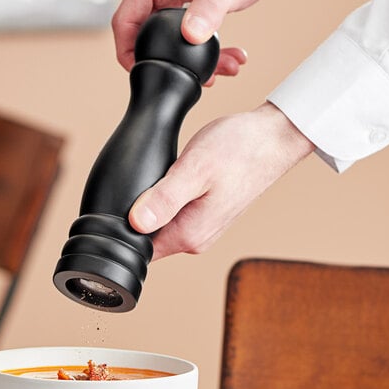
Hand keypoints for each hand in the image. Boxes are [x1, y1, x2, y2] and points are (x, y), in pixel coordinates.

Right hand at [112, 0, 340, 76]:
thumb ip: (208, 12)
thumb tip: (190, 36)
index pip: (124, 22)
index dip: (129, 55)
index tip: (148, 74)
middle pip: (143, 30)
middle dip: (172, 57)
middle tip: (207, 74)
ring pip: (160, 30)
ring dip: (188, 52)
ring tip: (223, 64)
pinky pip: (171, 23)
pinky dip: (192, 40)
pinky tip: (219, 50)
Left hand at [128, 103, 314, 259]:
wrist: (273, 138)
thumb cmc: (240, 150)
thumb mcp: (195, 169)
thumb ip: (164, 199)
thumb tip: (135, 223)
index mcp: (189, 234)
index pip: (140, 250)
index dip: (120, 233)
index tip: (115, 209)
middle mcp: (195, 237)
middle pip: (146, 239)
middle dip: (132, 217)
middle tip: (138, 182)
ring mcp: (202, 227)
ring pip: (160, 225)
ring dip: (150, 206)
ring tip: (157, 178)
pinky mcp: (207, 214)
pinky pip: (174, 215)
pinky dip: (165, 200)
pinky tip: (169, 180)